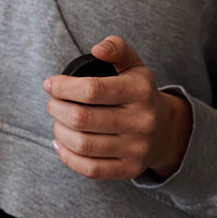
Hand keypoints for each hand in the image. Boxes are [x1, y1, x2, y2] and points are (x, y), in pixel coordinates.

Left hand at [44, 35, 192, 180]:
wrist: (166, 130)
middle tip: (52, 103)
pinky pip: (90, 169)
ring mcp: (136, 148)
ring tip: (57, 121)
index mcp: (140, 91)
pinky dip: (67, 156)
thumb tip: (98, 49)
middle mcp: (141, 121)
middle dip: (56, 108)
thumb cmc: (139, 94)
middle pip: (82, 118)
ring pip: (82, 144)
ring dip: (59, 131)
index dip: (63, 87)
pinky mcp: (129, 169)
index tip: (50, 84)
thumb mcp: (134, 66)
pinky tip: (61, 144)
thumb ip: (116, 48)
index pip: (92, 89)